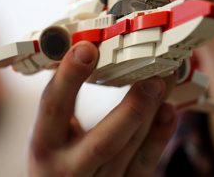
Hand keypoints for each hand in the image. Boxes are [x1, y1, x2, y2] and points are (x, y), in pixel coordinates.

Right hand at [29, 41, 176, 175]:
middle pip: (104, 141)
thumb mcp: (48, 133)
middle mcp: (69, 168)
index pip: (54, 108)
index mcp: (44, 146)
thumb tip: (88, 52)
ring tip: (168, 80)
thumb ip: (63, 105)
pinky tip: (169, 110)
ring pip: (131, 150)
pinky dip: (159, 137)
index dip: (69, 77)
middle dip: (132, 109)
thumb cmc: (54, 158)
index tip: (88, 48)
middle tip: (154, 79)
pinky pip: (144, 165)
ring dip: (153, 113)